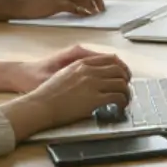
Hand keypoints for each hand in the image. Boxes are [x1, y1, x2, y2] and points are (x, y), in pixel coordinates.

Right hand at [17, 51, 132, 129]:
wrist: (39, 106)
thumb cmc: (48, 93)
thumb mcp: (65, 73)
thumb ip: (81, 71)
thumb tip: (95, 75)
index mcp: (82, 63)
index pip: (111, 59)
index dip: (121, 67)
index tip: (123, 75)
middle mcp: (90, 71)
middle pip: (119, 70)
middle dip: (126, 79)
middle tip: (126, 88)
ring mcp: (93, 85)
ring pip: (121, 84)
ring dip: (126, 93)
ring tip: (124, 100)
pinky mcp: (94, 99)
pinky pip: (117, 98)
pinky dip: (123, 102)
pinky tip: (119, 107)